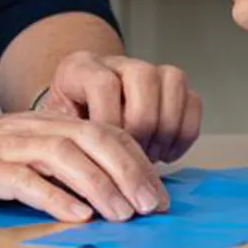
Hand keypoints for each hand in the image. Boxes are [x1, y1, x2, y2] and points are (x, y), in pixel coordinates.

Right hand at [0, 112, 167, 221]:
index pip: (109, 134)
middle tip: (151, 206)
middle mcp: (36, 129)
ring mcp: (8, 147)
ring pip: (65, 157)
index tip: (159, 194)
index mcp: (53, 123)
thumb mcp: (31, 150)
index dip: (139, 162)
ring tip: (123, 214)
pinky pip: (23, 180)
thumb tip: (118, 192)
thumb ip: (69, 163)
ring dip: (100, 186)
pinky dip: (54, 197)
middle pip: (95, 140)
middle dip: (130, 172)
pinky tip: (77, 216)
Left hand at [37, 52, 201, 163]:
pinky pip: (193, 100)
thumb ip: (68, 147)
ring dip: (166, 127)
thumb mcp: (54, 135)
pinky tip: (166, 154)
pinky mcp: (172, 88)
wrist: (75, 117)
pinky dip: (185, 132)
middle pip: (144, 76)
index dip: (109, 120)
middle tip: (133, 155)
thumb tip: (87, 185)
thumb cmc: (65, 132)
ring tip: (151, 156)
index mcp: (81, 68)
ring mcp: (149, 72)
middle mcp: (118, 63)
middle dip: (142, 124)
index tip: (104, 152)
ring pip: (174, 81)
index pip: (103, 83)